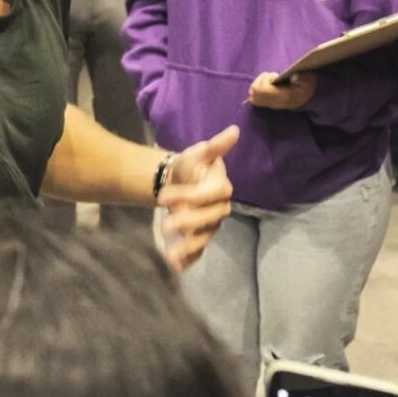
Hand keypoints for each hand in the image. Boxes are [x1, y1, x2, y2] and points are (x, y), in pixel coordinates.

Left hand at [159, 125, 238, 270]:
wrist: (180, 182)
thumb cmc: (191, 167)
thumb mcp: (198, 153)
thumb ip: (214, 146)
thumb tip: (234, 130)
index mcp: (221, 188)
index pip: (210, 195)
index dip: (190, 196)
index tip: (163, 196)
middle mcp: (220, 209)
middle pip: (209, 219)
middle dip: (187, 222)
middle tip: (165, 224)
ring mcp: (211, 225)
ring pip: (204, 237)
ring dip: (188, 246)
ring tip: (171, 252)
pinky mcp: (201, 238)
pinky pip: (198, 251)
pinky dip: (188, 259)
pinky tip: (176, 266)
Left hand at [248, 71, 317, 109]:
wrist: (305, 98)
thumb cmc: (306, 87)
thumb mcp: (309, 80)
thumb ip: (303, 78)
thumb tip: (294, 77)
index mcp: (283, 97)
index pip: (263, 91)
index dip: (265, 80)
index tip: (275, 75)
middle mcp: (274, 102)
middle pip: (255, 93)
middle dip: (260, 80)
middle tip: (271, 77)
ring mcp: (269, 104)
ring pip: (252, 95)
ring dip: (257, 83)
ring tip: (269, 81)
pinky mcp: (266, 104)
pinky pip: (253, 98)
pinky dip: (256, 89)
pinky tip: (266, 85)